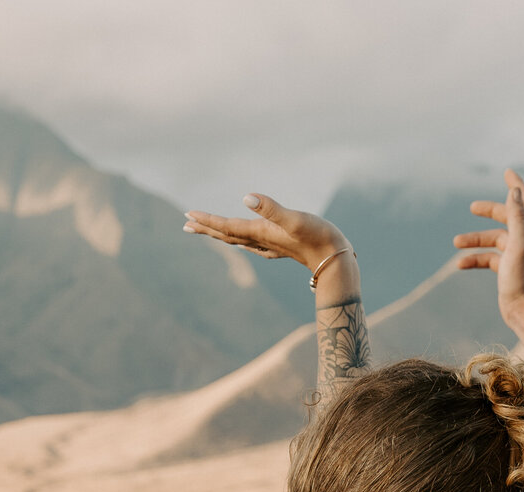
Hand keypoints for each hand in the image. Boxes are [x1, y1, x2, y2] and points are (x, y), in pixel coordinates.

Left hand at [184, 193, 350, 275]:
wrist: (337, 261)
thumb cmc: (319, 238)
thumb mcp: (296, 219)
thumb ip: (272, 209)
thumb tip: (247, 198)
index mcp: (261, 233)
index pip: (227, 226)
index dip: (207, 221)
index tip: (188, 216)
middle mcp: (262, 241)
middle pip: (227, 235)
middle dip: (206, 229)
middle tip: (185, 224)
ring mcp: (270, 246)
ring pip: (238, 239)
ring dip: (219, 234)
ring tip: (206, 230)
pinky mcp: (280, 246)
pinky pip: (252, 243)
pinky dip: (240, 240)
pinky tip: (240, 242)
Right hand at [454, 168, 523, 327]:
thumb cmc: (522, 280)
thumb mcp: (518, 245)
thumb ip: (517, 217)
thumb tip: (514, 191)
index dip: (516, 185)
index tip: (507, 171)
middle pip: (506, 218)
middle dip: (489, 210)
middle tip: (472, 207)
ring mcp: (515, 256)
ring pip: (493, 240)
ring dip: (474, 239)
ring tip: (455, 243)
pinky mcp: (507, 271)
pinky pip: (488, 259)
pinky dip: (474, 259)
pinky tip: (459, 265)